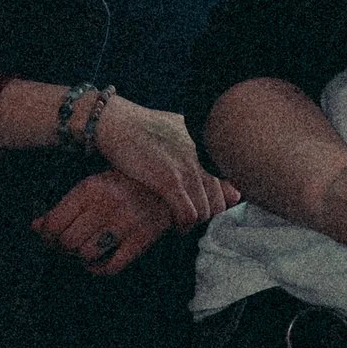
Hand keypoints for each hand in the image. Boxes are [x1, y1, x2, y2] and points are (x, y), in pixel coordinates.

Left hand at [35, 169, 176, 274]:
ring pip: (87, 254)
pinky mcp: (143, 238)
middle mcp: (108, 203)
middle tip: (66, 248)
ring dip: (80, 259)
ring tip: (83, 253)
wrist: (168, 187)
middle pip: (68, 241)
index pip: (55, 222)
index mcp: (91, 187)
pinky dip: (99, 269)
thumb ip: (64, 207)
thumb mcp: (92, 188)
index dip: (47, 237)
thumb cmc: (122, 187)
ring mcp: (127, 221)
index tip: (50, 240)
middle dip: (63, 249)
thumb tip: (35, 227)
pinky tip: (97, 262)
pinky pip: (112, 266)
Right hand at [92, 96, 235, 228]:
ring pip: (206, 211)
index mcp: (207, 144)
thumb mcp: (179, 128)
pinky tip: (176, 225)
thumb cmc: (144, 125)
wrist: (117, 122)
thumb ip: (198, 144)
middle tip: (194, 218)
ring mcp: (188, 169)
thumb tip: (209, 157)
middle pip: (220, 200)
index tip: (207, 205)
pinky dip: (184, 225)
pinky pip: (188, 214)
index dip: (220, 199)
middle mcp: (203, 157)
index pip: (230, 182)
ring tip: (184, 223)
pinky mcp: (169, 181)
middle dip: (208, 214)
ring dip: (195, 222)